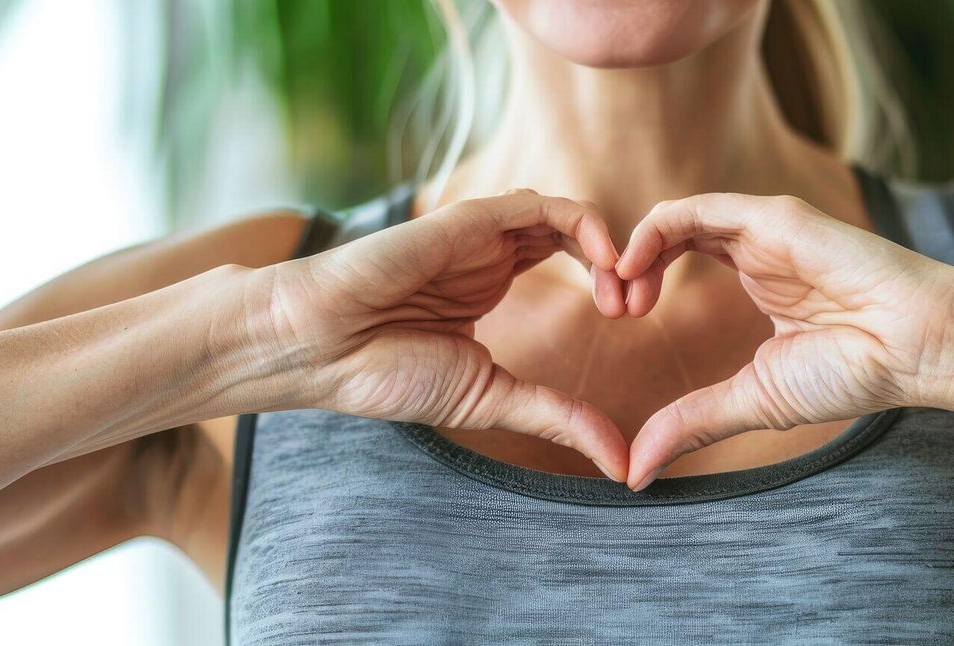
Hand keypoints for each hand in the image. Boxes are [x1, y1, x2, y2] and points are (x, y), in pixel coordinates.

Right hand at [245, 190, 630, 480]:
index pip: (568, 259)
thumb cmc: (385, 372)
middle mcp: (487, 252)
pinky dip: (582, 224)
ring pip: (563, 214)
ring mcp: (477, 233)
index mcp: (488, 284)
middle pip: (575, 235)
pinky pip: (538, 204)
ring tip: (620, 292)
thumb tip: (620, 463)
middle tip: (633, 308)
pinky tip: (604, 261)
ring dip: (605, 245)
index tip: (629, 322)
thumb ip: (559, 418)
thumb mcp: (493, 398)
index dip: (609, 282)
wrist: (319, 349)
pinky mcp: (466, 220)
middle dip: (617, 266)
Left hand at [616, 193, 953, 488]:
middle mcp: (759, 247)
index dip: (642, 280)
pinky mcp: (775, 217)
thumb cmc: (854, 370)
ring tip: (621, 290)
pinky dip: (656, 229)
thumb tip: (636, 470)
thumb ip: (692, 422)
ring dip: (637, 248)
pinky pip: (700, 207)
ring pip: (679, 216)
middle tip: (614, 309)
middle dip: (630, 266)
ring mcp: (767, 228)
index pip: (682, 256)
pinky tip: (634, 263)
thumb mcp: (753, 399)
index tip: (620, 320)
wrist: (916, 348)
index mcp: (759, 278)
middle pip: (672, 234)